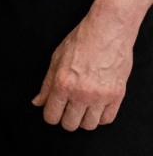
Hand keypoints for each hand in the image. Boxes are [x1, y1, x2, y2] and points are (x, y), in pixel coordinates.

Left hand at [32, 16, 132, 130]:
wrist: (108, 30)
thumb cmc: (81, 40)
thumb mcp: (57, 58)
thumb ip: (47, 84)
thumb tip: (38, 102)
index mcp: (63, 84)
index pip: (51, 116)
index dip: (50, 114)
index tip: (54, 110)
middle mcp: (81, 93)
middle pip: (70, 125)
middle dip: (66, 118)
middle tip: (69, 107)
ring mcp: (101, 96)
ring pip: (89, 125)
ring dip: (84, 119)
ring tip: (83, 106)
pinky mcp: (117, 96)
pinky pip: (106, 120)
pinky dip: (100, 116)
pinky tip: (96, 105)